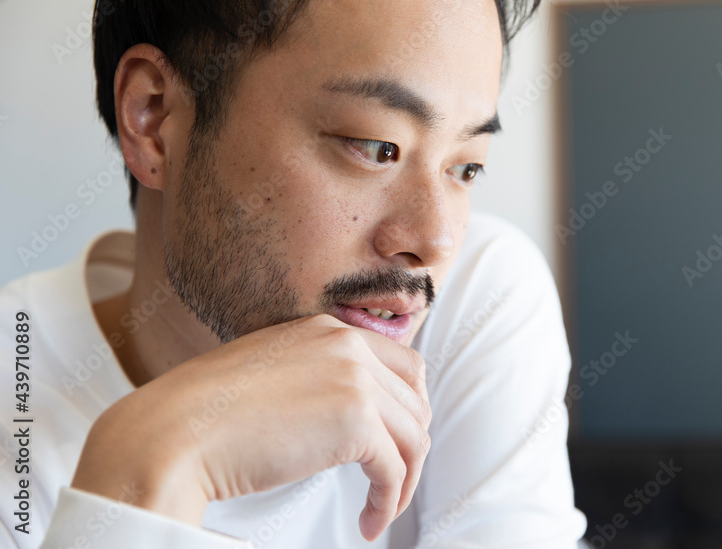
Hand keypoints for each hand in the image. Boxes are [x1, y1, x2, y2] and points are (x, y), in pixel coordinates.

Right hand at [72, 314, 431, 539]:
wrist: (173, 433)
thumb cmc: (206, 415)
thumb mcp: (272, 372)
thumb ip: (312, 377)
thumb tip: (339, 416)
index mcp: (328, 330)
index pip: (403, 363)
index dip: (408, 406)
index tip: (396, 440)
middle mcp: (348, 346)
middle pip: (416, 400)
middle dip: (410, 445)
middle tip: (391, 479)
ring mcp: (355, 381)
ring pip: (413, 437)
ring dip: (403, 481)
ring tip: (380, 511)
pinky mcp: (355, 423)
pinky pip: (394, 470)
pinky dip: (389, 502)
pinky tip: (368, 523)